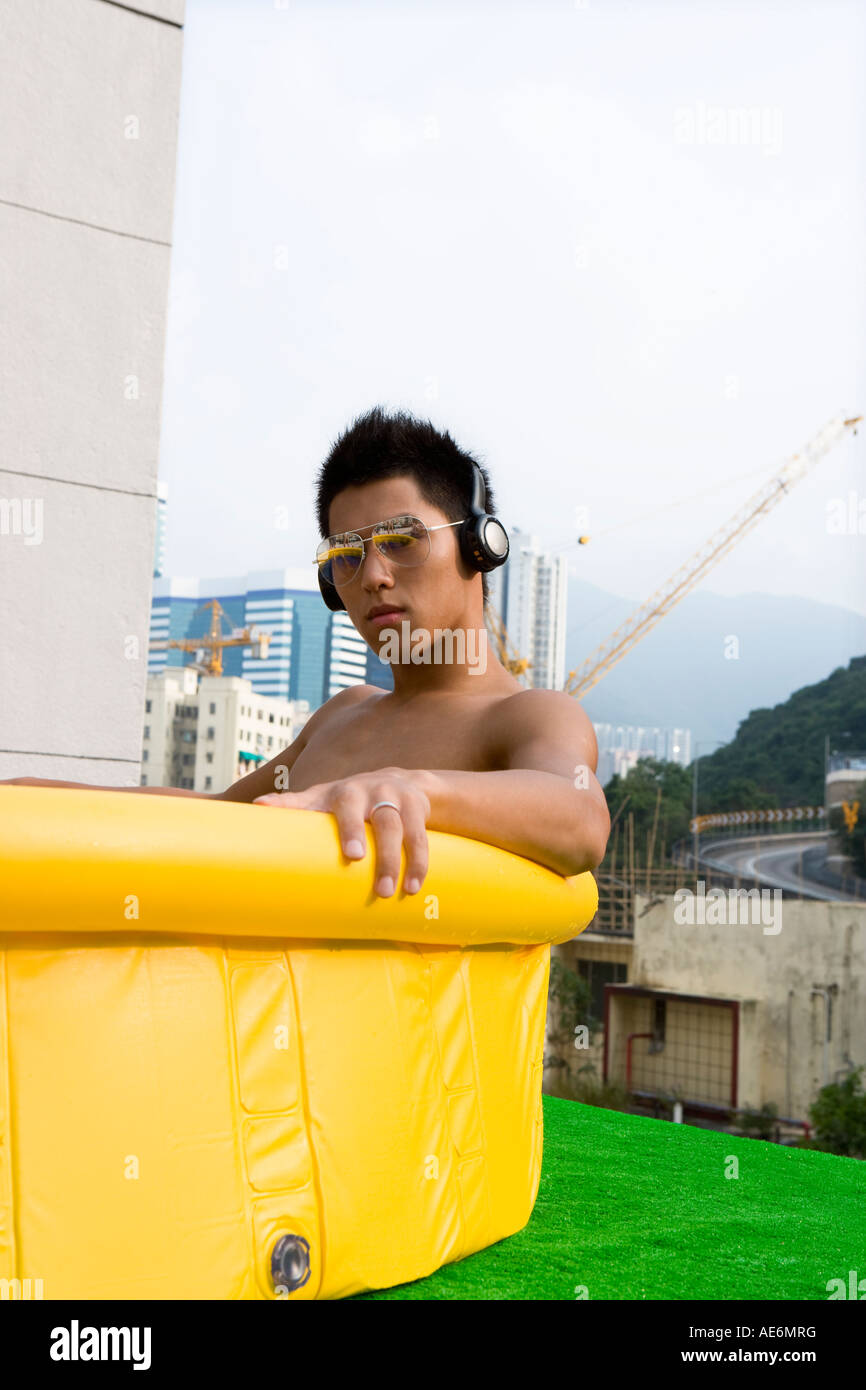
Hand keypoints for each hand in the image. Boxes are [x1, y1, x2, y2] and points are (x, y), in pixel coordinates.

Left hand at [253, 767, 431, 898]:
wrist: (398, 780)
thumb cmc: (348, 798)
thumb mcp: (321, 797)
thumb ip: (293, 803)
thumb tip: (256, 807)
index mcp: (344, 792)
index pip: (346, 808)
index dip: (350, 829)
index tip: (353, 855)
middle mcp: (373, 792)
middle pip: (383, 822)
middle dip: (383, 852)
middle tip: (379, 887)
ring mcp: (398, 799)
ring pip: (403, 831)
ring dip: (402, 862)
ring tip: (396, 892)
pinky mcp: (418, 809)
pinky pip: (421, 837)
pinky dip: (420, 862)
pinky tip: (415, 885)